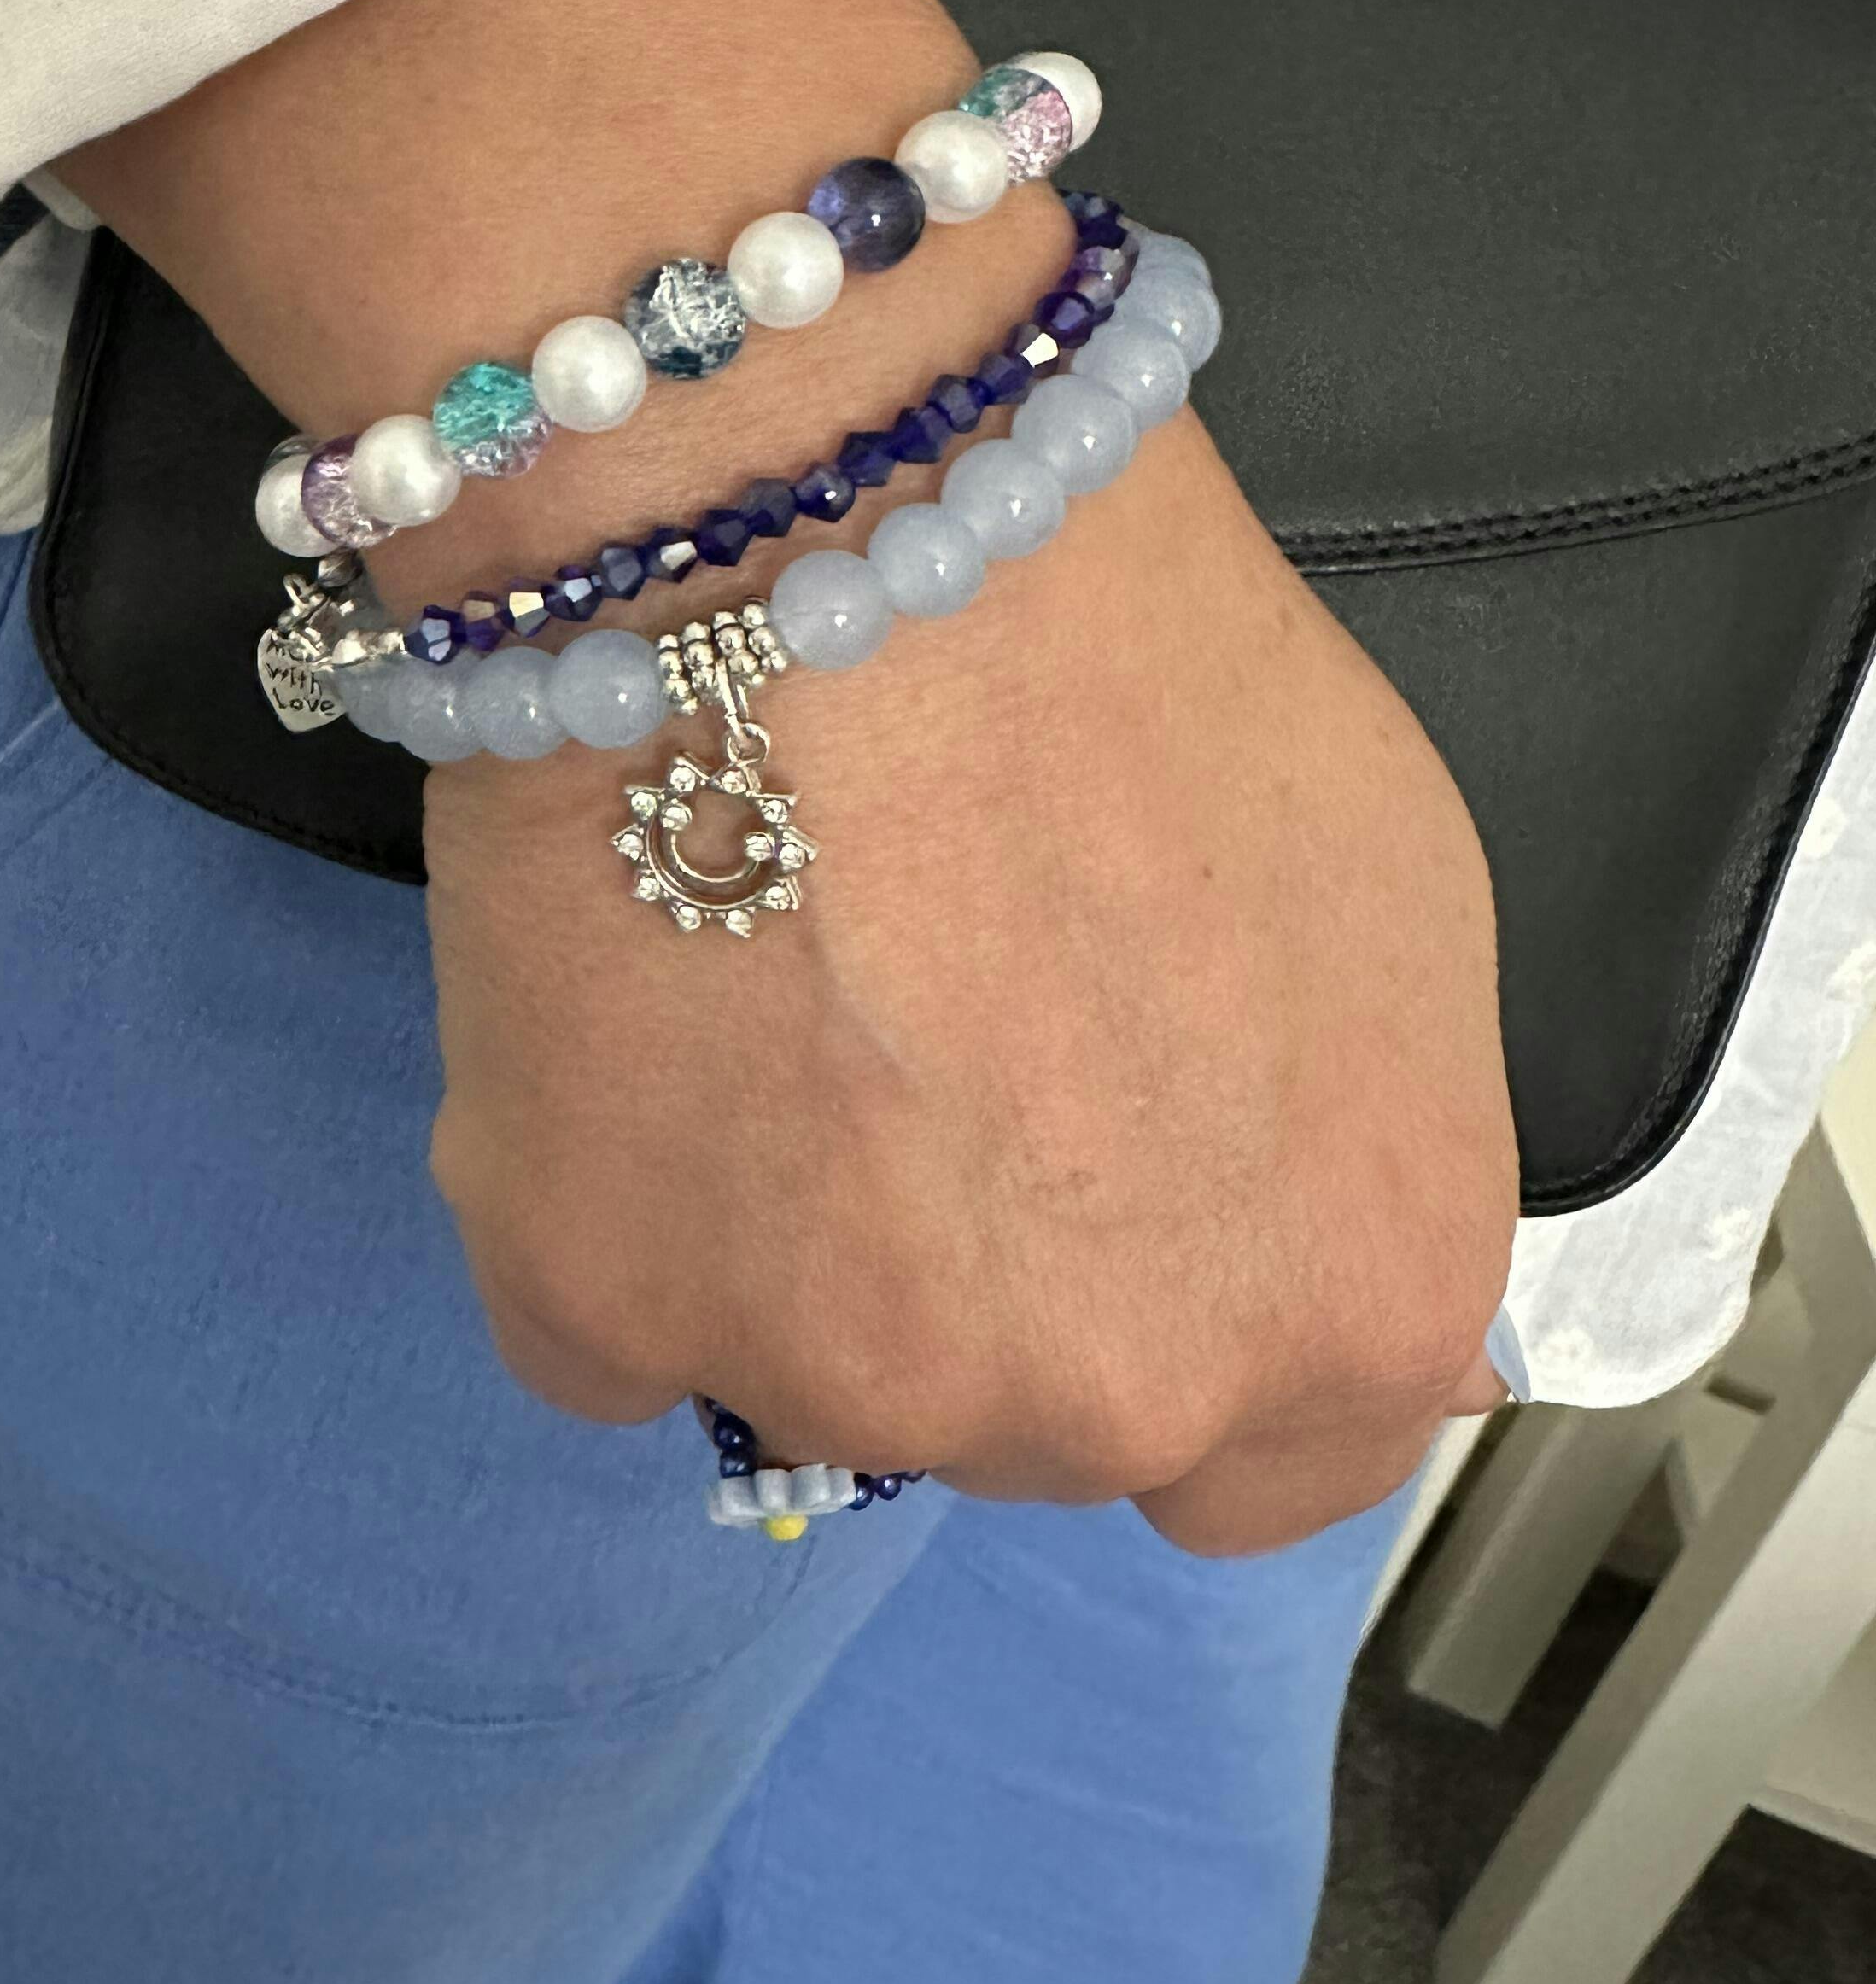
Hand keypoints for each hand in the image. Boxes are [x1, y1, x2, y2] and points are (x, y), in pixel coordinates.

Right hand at [423, 401, 1515, 1555]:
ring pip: (803, 1366)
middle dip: (970, 1267)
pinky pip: (601, 1318)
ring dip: (775, 1234)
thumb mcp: (1385, 901)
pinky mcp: (605, 1304)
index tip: (1084, 1191)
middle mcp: (1116, 1400)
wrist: (840, 514)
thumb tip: (1273, 1224)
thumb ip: (1351, 1132)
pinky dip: (598, 1202)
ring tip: (752, 972)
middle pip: (1028, 1413)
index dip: (1171, 1314)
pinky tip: (628, 1007)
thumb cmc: (1133, 660)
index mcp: (1346, 1302)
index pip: (1273, 1469)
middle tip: (899, 1026)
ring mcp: (849, 1377)